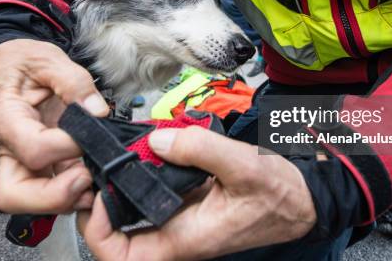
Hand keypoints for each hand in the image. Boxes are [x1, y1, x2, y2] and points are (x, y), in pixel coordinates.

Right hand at [0, 39, 109, 213]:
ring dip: (69, 197)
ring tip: (98, 175)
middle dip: (57, 195)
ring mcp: (20, 160)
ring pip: (33, 201)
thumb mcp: (48, 58)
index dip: (69, 147)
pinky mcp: (38, 165)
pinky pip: (53, 190)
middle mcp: (7, 146)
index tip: (93, 133)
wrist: (13, 62)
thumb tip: (98, 112)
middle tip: (89, 175)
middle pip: (16, 194)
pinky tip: (97, 174)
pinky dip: (76, 191)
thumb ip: (75, 82)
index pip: (34, 149)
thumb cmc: (26, 60)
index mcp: (4, 117)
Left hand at [78, 126, 316, 260]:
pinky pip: (151, 194)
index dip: (98, 233)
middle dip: (98, 204)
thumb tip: (157, 141)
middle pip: (117, 236)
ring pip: (131, 213)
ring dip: (116, 188)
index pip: (122, 257)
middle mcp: (176, 234)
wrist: (299, 198)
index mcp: (185, 238)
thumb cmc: (278, 194)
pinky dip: (140, 174)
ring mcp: (179, 219)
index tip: (97, 197)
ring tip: (108, 157)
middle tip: (92, 170)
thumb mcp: (243, 166)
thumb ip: (200, 150)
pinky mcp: (186, 203)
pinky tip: (141, 151)